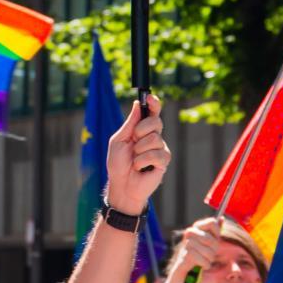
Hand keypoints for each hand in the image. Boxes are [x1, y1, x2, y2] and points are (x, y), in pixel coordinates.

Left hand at [105, 94, 170, 212]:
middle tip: (133, 141)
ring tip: (134, 160)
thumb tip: (138, 104)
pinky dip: (143, 161)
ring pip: (155, 138)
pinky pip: (156, 154)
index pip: (152, 113)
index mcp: (142, 130)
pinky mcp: (164, 161)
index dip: (153, 103)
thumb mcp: (119, 140)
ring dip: (139, 150)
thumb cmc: (118, 164)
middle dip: (141, 130)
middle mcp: (153, 137)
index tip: (150, 98)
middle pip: (156, 121)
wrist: (121, 185)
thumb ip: (130, 123)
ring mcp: (160, 149)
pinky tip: (140, 168)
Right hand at [164, 217, 219, 282]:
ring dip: (209, 260)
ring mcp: (186, 244)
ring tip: (202, 261)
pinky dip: (204, 265)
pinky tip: (199, 266)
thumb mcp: (208, 244)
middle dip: (213, 250)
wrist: (183, 276)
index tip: (212, 242)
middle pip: (212, 239)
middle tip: (207, 254)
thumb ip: (214, 232)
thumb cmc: (197, 258)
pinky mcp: (184, 256)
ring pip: (209, 252)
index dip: (216, 234)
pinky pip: (203, 260)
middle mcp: (189, 233)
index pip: (212, 222)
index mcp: (195, 228)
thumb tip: (222, 218)